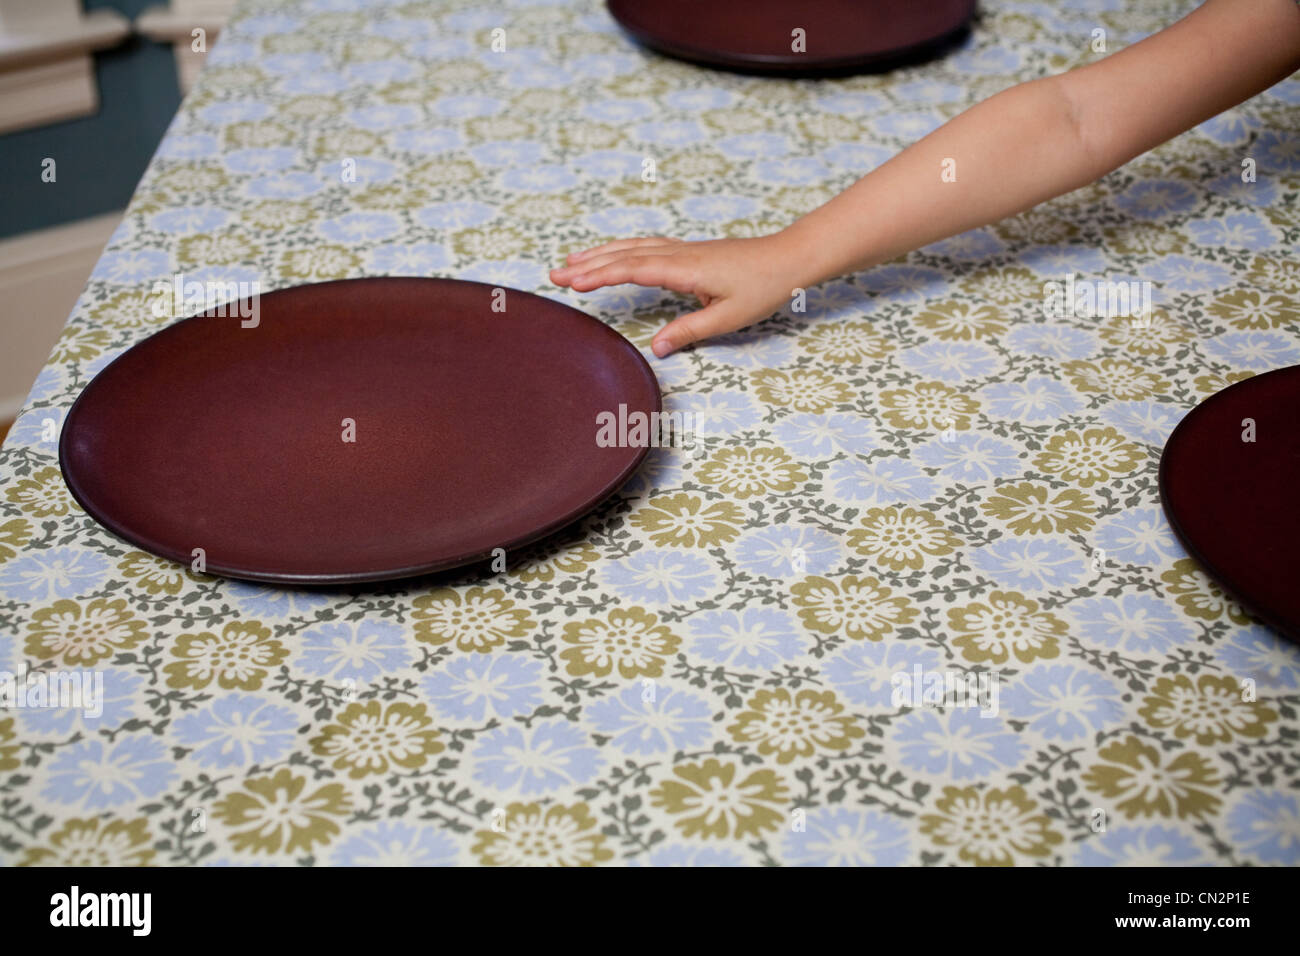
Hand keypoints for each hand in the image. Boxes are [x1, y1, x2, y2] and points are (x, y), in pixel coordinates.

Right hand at [550, 233, 807, 356]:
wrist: (788, 258)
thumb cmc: (762, 287)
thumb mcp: (727, 317)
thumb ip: (689, 331)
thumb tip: (656, 348)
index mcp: (684, 269)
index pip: (632, 269)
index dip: (600, 276)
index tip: (572, 282)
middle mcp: (678, 254)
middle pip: (624, 255)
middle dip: (588, 265)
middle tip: (554, 275)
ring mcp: (682, 250)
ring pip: (632, 247)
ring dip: (600, 254)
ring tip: (571, 263)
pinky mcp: (688, 252)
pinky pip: (646, 246)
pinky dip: (622, 250)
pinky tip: (611, 255)